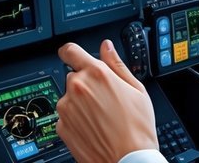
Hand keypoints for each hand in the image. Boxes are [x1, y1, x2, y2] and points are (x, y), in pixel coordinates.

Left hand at [56, 40, 159, 162]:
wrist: (128, 161)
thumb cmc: (137, 128)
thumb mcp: (136, 89)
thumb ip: (117, 64)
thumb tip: (106, 47)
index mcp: (96, 74)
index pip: (70, 51)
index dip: (71, 52)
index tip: (72, 55)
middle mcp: (77, 88)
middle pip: (73, 77)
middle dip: (86, 84)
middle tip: (104, 98)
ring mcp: (67, 108)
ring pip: (69, 98)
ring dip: (80, 103)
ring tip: (102, 117)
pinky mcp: (61, 127)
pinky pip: (66, 117)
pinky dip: (76, 121)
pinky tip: (94, 128)